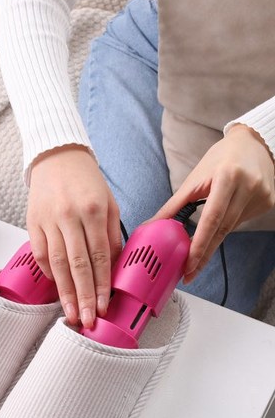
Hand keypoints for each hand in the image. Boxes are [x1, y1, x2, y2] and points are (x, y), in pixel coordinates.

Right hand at [27, 144, 121, 326]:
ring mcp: (48, 220)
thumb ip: (112, 235)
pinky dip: (48, 272)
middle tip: (87, 319)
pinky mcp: (32, 222)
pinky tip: (56, 287)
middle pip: (77, 264)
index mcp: (94, 210)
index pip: (99, 256)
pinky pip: (39, 253)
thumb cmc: (87, 181)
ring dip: (64, 291)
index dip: (101, 284)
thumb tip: (111, 268)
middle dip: (83, 296)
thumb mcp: (110, 203)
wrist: (57, 157)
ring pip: (56, 263)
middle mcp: (70, 216)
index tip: (103, 306)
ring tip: (70, 313)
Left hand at [150, 124, 274, 282]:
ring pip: (230, 229)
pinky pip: (240, 222)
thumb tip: (153, 224)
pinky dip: (224, 228)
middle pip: (222, 229)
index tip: (188, 264)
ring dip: (211, 244)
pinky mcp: (267, 203)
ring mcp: (261, 196)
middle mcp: (247, 187)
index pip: (211, 219)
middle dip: (203, 254)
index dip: (200, 244)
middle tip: (188, 273)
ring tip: (195, 258)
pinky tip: (218, 225)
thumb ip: (174, 204)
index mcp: (227, 177)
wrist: (254, 144)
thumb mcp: (194, 179)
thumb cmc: (220, 159)